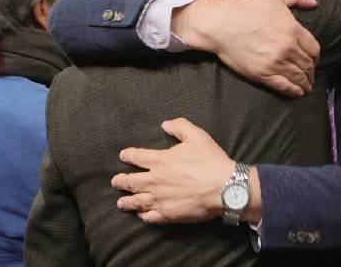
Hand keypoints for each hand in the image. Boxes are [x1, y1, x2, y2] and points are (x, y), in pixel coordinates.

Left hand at [112, 118, 231, 224]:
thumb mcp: (197, 136)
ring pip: (137, 201)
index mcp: (161, 161)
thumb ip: (180, 127)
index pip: (138, 157)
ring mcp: (160, 199)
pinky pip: (150, 217)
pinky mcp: (168, 214)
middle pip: (132, 181)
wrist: (224, 188)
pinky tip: (140, 214)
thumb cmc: (211, 161)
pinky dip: (143, 215)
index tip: (123, 155)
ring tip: (120, 202)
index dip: (128, 155)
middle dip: (121, 181)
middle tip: (115, 181)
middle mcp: (156, 181)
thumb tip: (165, 124)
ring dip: (127, 201)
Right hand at [173, 0, 319, 96]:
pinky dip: (293, 91)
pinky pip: (284, 86)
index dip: (315, 57)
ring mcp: (275, 62)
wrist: (221, 24)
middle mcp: (287, 47)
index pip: (314, 49)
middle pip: (307, 64)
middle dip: (311, 71)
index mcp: (293, 29)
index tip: (314, 60)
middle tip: (311, 76)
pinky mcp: (262, 74)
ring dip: (305, 83)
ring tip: (306, 87)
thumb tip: (314, 3)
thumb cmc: (246, 8)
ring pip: (298, 77)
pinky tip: (297, 93)